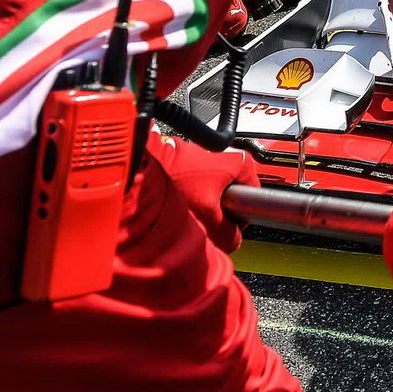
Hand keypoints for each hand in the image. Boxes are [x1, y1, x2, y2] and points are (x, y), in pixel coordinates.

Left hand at [152, 134, 258, 253]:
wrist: (137, 175)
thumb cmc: (174, 187)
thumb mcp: (210, 219)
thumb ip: (230, 234)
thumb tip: (233, 241)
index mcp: (238, 160)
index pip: (255, 194)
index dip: (241, 214)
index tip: (228, 224)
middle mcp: (222, 151)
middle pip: (230, 191)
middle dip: (218, 208)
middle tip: (203, 220)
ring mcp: (199, 150)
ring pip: (208, 186)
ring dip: (199, 200)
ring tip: (184, 209)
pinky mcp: (179, 154)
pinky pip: (190, 179)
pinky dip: (184, 190)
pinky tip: (173, 201)